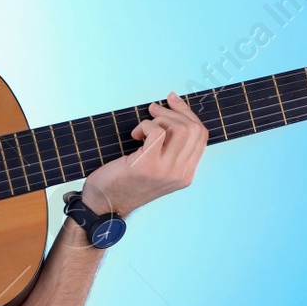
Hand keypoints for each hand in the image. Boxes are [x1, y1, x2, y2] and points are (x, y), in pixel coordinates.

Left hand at [80, 92, 208, 218]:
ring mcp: (166, 171)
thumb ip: (169, 149)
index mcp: (186, 174)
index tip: (172, 101)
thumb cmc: (125, 180)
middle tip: (154, 109)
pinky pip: (156, 132)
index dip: (188, 113)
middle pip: (194, 129)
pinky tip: (135, 135)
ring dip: (160, 118)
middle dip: (174, 111)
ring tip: (143, 126)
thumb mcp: (156, 167)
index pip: (201, 136)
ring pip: (180, 129)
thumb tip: (173, 112)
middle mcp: (181, 174)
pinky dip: (145, 125)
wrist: (105, 204)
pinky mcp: (147, 166)